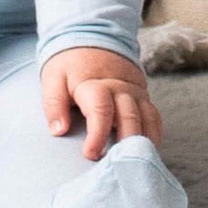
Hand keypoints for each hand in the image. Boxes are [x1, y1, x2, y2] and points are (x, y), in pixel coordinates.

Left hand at [40, 46, 162, 160]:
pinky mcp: (143, 98)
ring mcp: (134, 92)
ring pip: (146, 119)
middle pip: (129, 117)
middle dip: (124, 144)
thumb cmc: (70, 67)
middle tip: (114, 165)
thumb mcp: (53, 78)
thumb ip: (53, 103)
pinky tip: (146, 153)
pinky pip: (154, 118)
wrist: (92, 42)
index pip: (100, 110)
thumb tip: (58, 130)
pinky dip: (153, 136)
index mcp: (93, 83)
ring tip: (132, 165)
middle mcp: (119, 88)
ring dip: (141, 143)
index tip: (90, 154)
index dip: (97, 135)